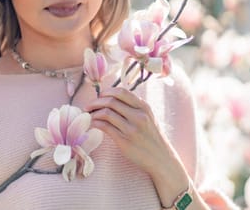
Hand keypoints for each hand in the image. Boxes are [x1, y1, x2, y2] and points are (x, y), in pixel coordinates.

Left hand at [84, 87, 191, 206]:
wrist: (161, 159)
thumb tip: (112, 98)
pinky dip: (96, 123)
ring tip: (89, 115)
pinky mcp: (124, 141)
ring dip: (94, 113)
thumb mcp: (149, 117)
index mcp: (144, 107)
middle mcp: (138, 116)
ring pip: (106, 113)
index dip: (107, 91)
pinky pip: (105, 127)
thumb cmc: (152, 137)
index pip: (121, 92)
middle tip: (88, 106)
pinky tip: (93, 124)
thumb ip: (134, 107)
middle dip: (96, 102)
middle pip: (111, 101)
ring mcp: (131, 129)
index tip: (99, 96)